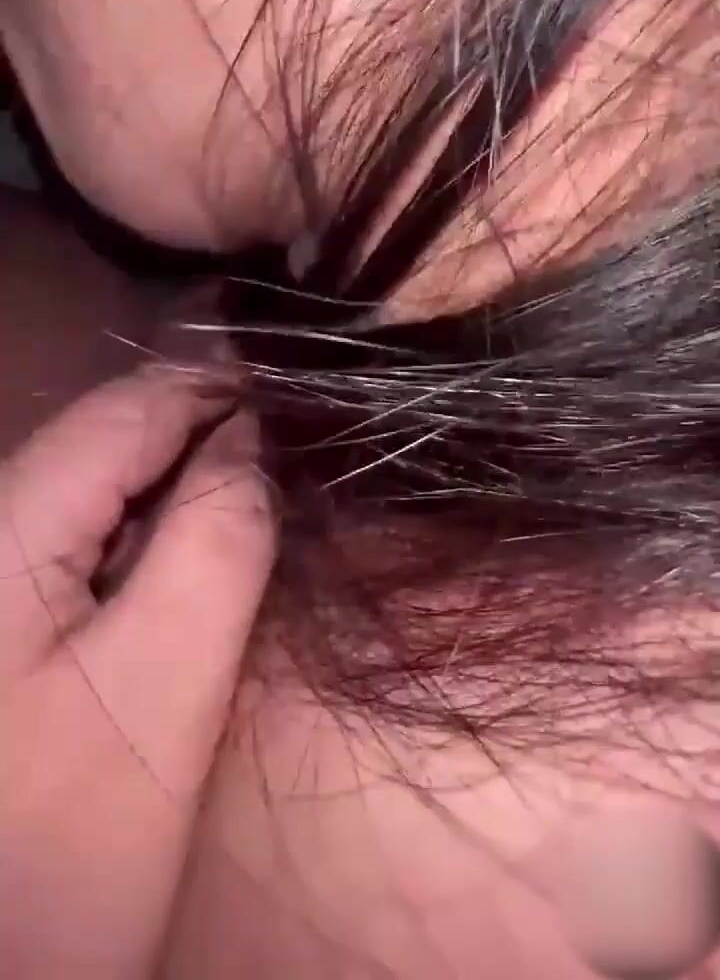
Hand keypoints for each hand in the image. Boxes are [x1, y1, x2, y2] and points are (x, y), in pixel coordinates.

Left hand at [0, 367, 274, 978]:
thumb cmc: (69, 834)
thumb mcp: (162, 685)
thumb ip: (216, 543)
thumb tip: (256, 442)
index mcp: (2, 526)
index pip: (127, 410)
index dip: (223, 393)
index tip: (313, 406)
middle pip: (109, 443)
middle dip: (207, 440)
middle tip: (305, 462)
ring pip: (100, 491)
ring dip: (182, 490)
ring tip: (270, 501)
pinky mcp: (3, 622)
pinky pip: (85, 546)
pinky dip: (150, 540)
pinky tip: (201, 561)